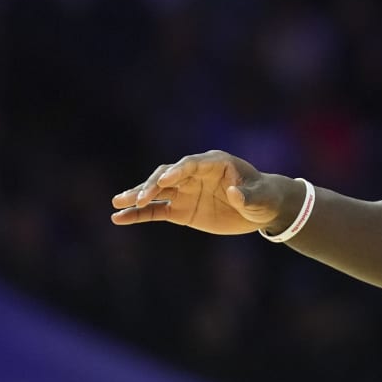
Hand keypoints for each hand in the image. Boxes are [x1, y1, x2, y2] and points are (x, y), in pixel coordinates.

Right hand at [109, 150, 301, 235]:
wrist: (262, 209)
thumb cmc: (265, 198)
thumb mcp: (262, 198)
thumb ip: (249, 196)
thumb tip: (234, 194)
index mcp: (215, 163)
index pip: (190, 164)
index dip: (178, 171)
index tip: (165, 179)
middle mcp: (194, 175)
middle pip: (168, 175)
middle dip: (153, 185)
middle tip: (140, 197)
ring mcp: (185, 191)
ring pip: (156, 192)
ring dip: (137, 196)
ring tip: (117, 203)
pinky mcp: (181, 209)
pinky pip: (156, 211)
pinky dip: (138, 214)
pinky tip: (119, 218)